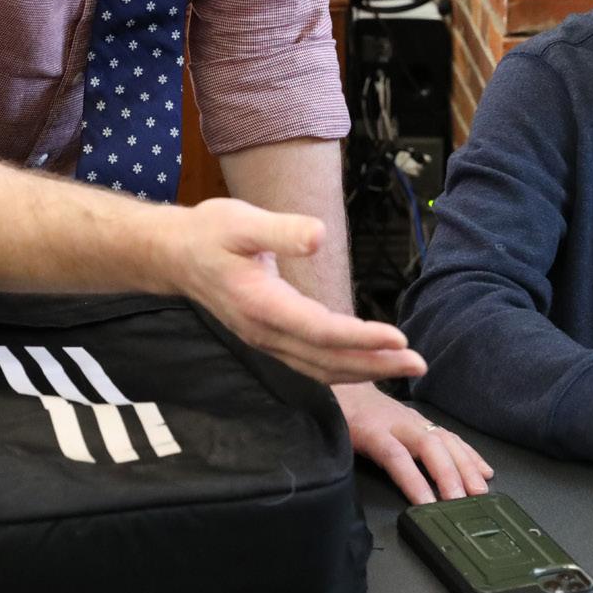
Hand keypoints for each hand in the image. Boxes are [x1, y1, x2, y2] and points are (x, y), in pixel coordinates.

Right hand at [162, 197, 425, 384]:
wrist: (174, 255)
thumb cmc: (209, 233)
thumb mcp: (242, 221)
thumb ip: (281, 231)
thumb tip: (318, 236)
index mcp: (262, 305)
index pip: (320, 331)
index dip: (361, 338)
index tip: (398, 338)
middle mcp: (266, 332)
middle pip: (327, 360)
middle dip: (376, 364)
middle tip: (418, 364)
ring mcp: (267, 341)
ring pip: (321, 368)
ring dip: (366, 371)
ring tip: (405, 367)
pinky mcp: (270, 340)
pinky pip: (312, 364)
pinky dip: (345, 368)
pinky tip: (370, 364)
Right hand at [334, 382, 493, 504]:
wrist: (323, 385)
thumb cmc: (351, 410)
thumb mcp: (383, 425)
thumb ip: (404, 442)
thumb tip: (425, 468)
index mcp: (412, 421)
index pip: (448, 437)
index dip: (470, 456)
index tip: (487, 475)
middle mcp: (408, 421)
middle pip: (445, 443)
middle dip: (466, 470)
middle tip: (480, 497)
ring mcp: (390, 425)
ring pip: (428, 448)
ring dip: (447, 475)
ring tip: (458, 501)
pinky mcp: (369, 433)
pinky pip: (397, 459)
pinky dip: (413, 480)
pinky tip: (423, 500)